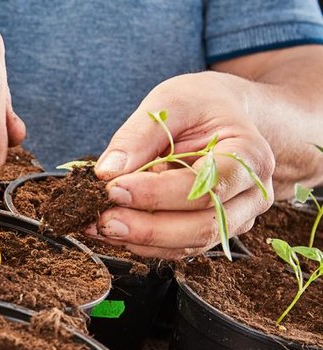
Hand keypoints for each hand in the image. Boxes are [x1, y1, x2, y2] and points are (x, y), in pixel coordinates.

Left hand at [89, 71, 274, 258]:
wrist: (227, 117)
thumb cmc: (203, 106)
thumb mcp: (171, 102)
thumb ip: (139, 134)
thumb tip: (107, 171)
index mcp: (249, 157)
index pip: (204, 186)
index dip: (156, 193)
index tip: (114, 188)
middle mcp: (250, 195)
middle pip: (201, 226)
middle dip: (147, 228)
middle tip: (104, 219)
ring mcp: (234, 218)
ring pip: (188, 244)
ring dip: (139, 240)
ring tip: (99, 226)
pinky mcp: (211, 230)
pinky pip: (177, 247)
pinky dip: (142, 243)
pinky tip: (112, 229)